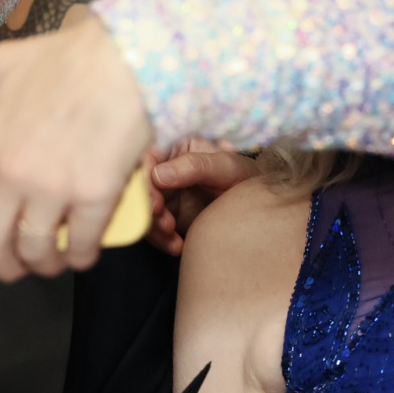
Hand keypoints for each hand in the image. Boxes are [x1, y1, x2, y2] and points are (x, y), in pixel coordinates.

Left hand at [0, 17, 156, 286]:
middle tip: (10, 270)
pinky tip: (83, 253)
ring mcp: (54, 189)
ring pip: (36, 252)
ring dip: (43, 265)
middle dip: (0, 267)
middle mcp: (14, 174)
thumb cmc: (72, 60)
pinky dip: (81, 257)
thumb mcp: (2, 60)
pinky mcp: (94, 197)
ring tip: (52, 260)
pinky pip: (82, 246)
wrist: (127, 61)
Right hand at [147, 139, 259, 254]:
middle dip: (146, 209)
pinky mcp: (166, 214)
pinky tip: (178, 246)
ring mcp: (163, 192)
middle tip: (164, 224)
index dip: (143, 182)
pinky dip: (161, 240)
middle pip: (138, 187)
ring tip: (173, 235)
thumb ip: (194, 166)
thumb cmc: (243, 177)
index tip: (153, 203)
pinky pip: (153, 228)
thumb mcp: (225, 166)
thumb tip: (158, 174)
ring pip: (142, 210)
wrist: (255, 208)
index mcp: (174, 146)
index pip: (146, 159)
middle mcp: (163, 167)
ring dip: (153, 228)